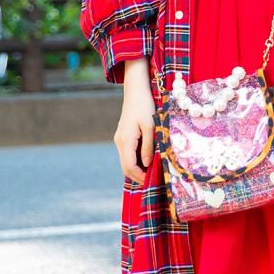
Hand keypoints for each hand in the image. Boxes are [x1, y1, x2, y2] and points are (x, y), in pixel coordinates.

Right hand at [114, 57, 154, 184]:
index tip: (153, 181)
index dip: (141, 177)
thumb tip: (146, 164)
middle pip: (126, 167)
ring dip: (138, 169)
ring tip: (153, 172)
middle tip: (154, 181)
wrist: (136, 91)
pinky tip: (148, 161)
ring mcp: (120, 140)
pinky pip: (128, 154)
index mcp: (125, 141)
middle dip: (139, 176)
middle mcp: (120, 142)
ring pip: (127, 161)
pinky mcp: (123, 137)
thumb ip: (148, 146)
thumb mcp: (150, 126)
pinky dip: (137, 161)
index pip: (130, 167)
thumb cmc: (145, 106)